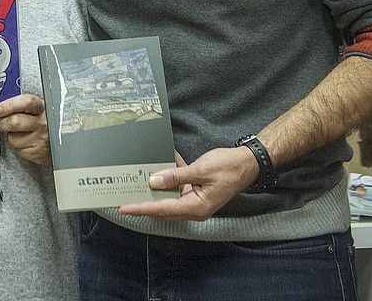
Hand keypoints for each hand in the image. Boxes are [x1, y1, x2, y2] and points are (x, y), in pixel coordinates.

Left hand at [0, 93, 49, 164]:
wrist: (60, 139)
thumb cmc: (41, 121)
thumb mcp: (35, 108)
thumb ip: (19, 105)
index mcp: (42, 107)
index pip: (25, 102)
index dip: (9, 105)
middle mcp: (44, 123)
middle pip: (15, 122)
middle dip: (3, 123)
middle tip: (3, 123)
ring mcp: (42, 139)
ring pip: (13, 139)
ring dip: (11, 136)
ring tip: (20, 133)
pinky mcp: (39, 154)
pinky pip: (18, 150)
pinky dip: (18, 147)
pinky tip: (26, 142)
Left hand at [117, 146, 259, 220]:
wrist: (248, 163)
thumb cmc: (229, 167)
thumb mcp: (200, 170)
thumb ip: (176, 176)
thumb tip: (154, 181)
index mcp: (196, 207)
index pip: (162, 209)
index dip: (141, 208)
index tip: (124, 208)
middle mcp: (194, 208)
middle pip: (162, 208)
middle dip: (143, 201)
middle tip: (123, 195)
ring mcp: (195, 200)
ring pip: (168, 197)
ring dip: (155, 187)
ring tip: (135, 179)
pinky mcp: (196, 191)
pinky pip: (177, 186)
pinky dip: (169, 175)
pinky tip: (163, 160)